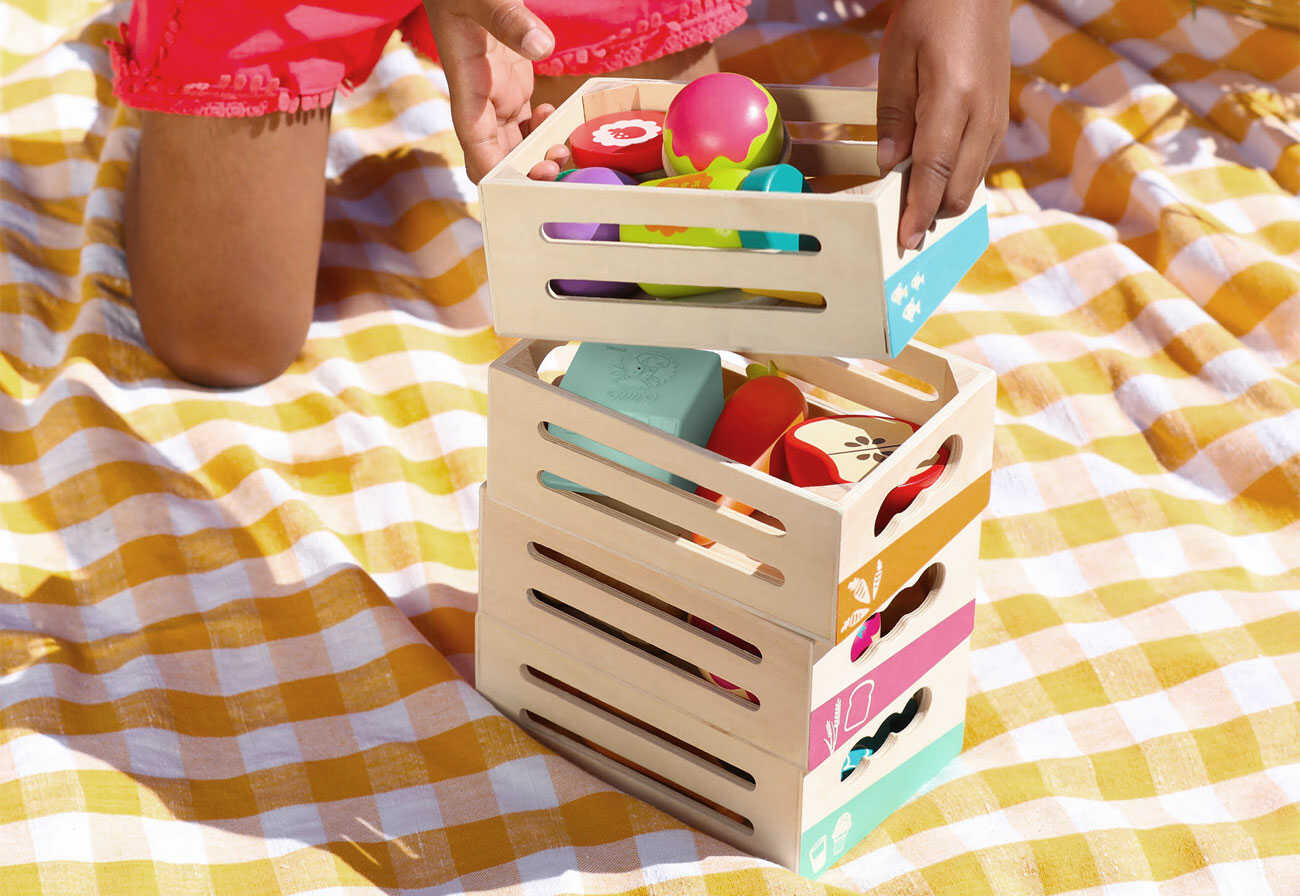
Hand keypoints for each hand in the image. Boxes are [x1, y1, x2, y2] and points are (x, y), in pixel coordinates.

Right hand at [424, 0, 570, 181]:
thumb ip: (508, 19)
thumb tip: (541, 46)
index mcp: (468, 88)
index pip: (477, 150)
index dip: (498, 177)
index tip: (528, 182)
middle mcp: (481, 100)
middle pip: (498, 159)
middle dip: (525, 173)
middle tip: (558, 164)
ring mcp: (497, 95)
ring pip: (514, 146)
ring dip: (537, 158)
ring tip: (565, 149)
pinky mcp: (512, 85)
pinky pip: (527, 125)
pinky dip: (544, 133)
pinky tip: (561, 120)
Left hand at [875, 0, 1009, 249]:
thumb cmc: (932, 12)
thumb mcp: (897, 59)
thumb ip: (893, 115)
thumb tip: (890, 166)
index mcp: (954, 100)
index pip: (933, 173)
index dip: (918, 211)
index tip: (905, 241)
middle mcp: (983, 116)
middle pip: (957, 189)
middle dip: (929, 213)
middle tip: (897, 224)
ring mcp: (997, 119)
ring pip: (971, 182)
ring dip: (942, 199)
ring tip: (910, 206)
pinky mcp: (1000, 117)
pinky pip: (978, 164)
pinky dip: (954, 180)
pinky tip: (930, 178)